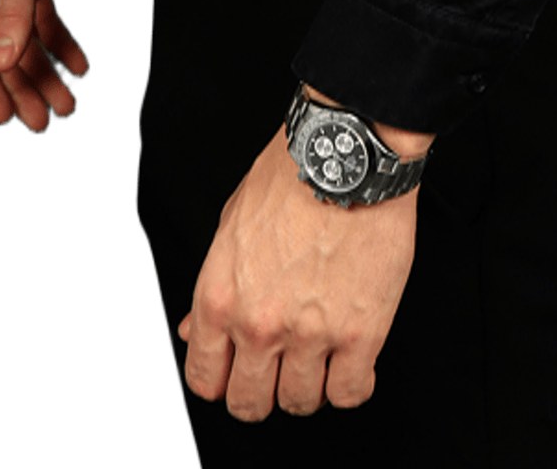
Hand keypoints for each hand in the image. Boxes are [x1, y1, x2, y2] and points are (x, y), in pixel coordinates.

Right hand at [0, 0, 92, 131]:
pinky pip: (43, 17)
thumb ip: (13, 11)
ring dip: (43, 71)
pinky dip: (60, 41)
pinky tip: (79, 65)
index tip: (5, 118)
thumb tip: (4, 63)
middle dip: (21, 87)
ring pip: (22, 39)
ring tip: (67, 104)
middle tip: (44, 123)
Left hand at [176, 117, 418, 419]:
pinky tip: (351, 359)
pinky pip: (350, 393)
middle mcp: (260, 324)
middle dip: (261, 392)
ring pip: (301, 403)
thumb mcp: (231, 226)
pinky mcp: (361, 334)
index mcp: (221, 298)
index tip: (236, 372)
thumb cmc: (291, 177)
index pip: (205, 379)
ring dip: (308, 386)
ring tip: (319, 356)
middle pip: (251, 403)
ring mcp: (311, 334)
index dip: (221, 380)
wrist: (347, 153)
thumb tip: (195, 331)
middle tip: (278, 370)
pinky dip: (350, 384)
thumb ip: (213, 286)